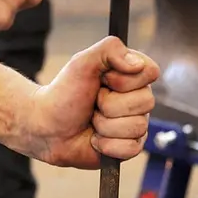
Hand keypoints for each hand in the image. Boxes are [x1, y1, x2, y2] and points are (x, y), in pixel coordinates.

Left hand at [25, 37, 159, 168]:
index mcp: (131, 75)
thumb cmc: (64, 93)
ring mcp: (136, 123)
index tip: (103, 80)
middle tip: (93, 103)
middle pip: (145, 102)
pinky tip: (96, 140)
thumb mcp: (82, 62)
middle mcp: (137, 98)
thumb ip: (110, 49)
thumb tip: (137, 64)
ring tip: (92, 121)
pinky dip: (107, 145)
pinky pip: (131, 148)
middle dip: (110, 105)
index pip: (150, 72)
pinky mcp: (129, 147)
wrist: (48, 127)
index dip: (125, 79)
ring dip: (105, 126)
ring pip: (137, 127)